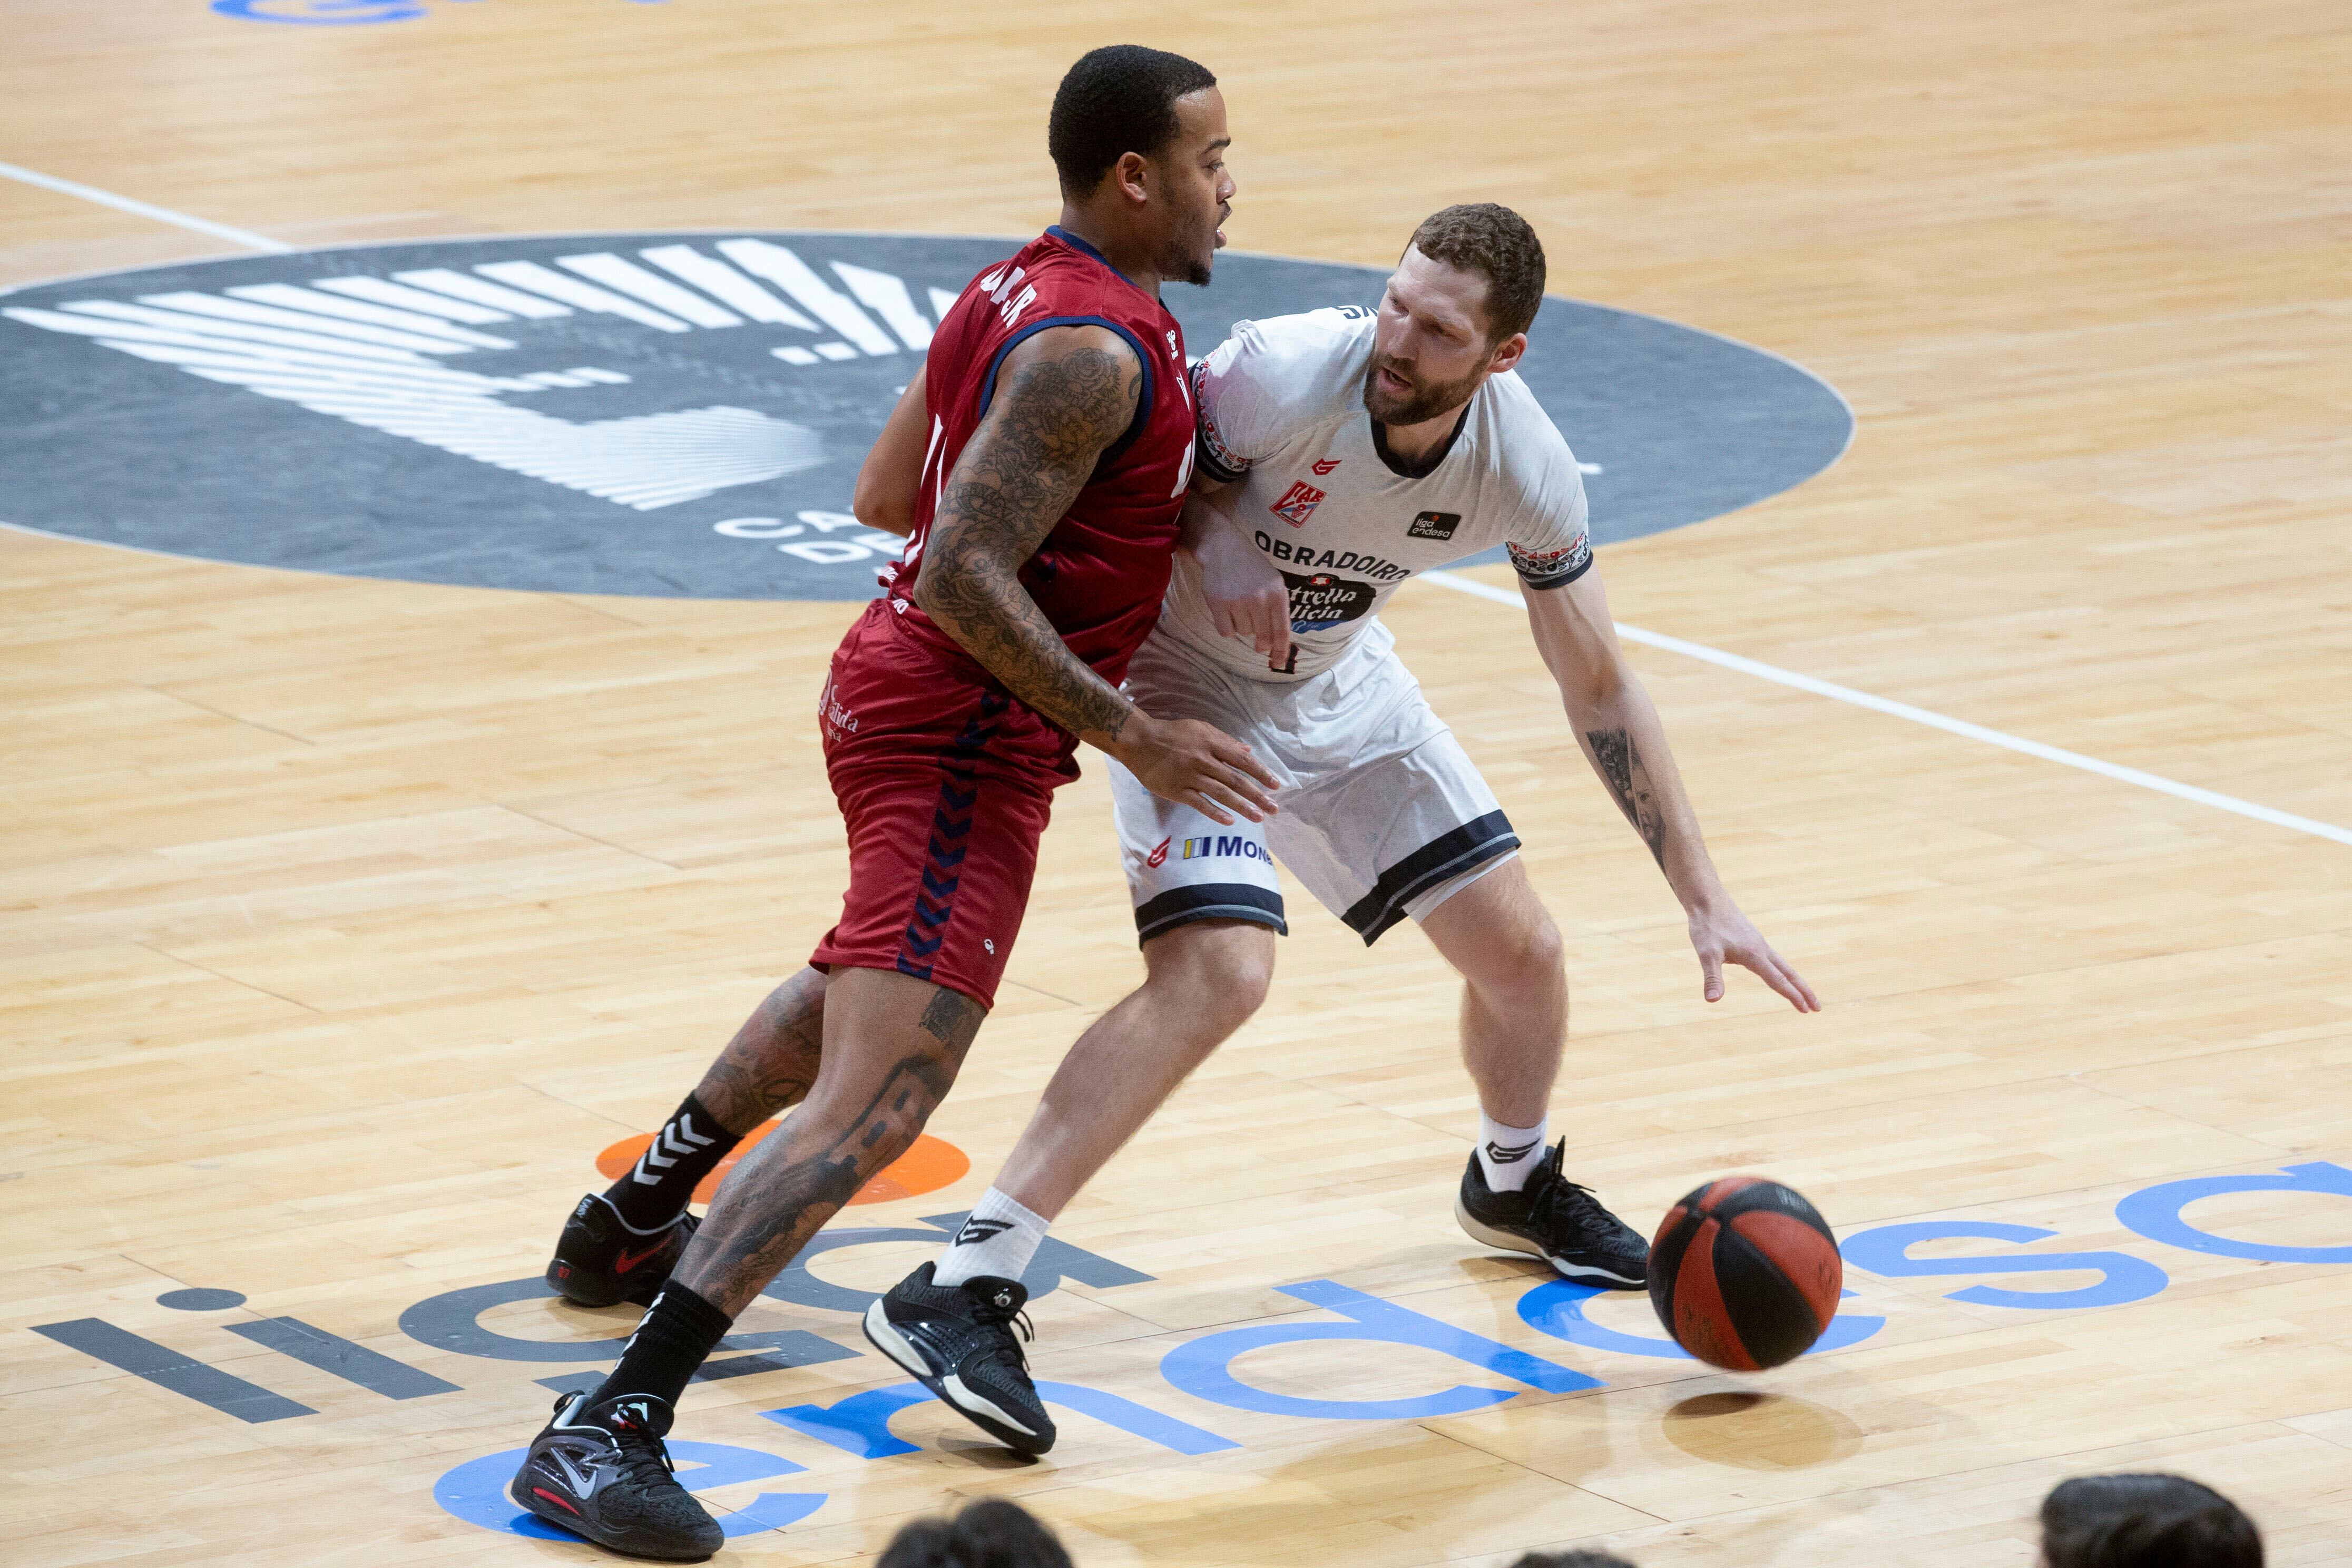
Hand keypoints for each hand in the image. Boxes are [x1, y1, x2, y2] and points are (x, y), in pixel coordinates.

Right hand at [1114, 713, 1280, 824]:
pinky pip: (1199, 803)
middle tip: (1274, 808)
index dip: (1260, 773)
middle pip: (1235, 780)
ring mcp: (1189, 776)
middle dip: (1257, 795)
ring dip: (1242, 807)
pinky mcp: (1177, 790)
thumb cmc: (1173, 734)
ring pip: (1221, 793)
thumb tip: (1248, 750)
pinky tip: (1230, 821)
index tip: (1276, 785)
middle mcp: (1203, 760)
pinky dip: (1215, 813)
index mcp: (1211, 743)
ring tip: (1259, 817)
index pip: (1242, 760)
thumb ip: (1225, 740)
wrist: (1139, 741)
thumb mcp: (1200, 728)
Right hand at [1195, 509, 1292, 666]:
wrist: (1224, 548)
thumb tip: (1277, 642)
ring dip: (1243, 626)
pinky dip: (1227, 627)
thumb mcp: (1274, 583)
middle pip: (1263, 636)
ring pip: (1244, 633)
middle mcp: (1259, 597)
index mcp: (1277, 593)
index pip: (1282, 630)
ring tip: (1239, 607)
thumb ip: (1277, 609)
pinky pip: (1226, 631)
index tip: (1279, 664)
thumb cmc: (1252, 568)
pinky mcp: (1218, 603)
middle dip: (1262, 644)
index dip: (1281, 651)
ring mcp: (1238, 600)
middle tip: (1259, 645)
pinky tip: (1227, 611)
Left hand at [1688, 899, 1818, 1010]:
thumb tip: (1712, 1000)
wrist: (1707, 900)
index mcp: (1754, 955)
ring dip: (1795, 981)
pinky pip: (1773, 958)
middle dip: (1804, 991)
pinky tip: (1778, 974)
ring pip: (1783, 965)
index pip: (1778, 980)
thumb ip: (1712, 977)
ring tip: (1803, 994)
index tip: (1806, 1010)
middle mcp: (1762, 949)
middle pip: (1789, 973)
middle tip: (1818, 1008)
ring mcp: (1759, 943)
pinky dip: (1782, 970)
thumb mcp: (1706, 954)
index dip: (1792, 996)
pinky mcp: (1753, 939)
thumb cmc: (1706, 927)